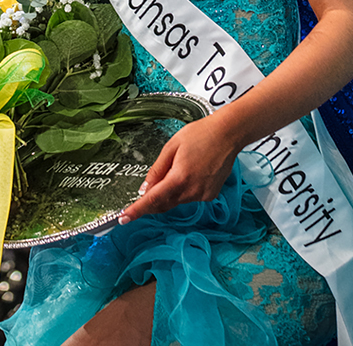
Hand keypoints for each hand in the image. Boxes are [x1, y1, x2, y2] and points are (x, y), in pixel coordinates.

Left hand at [118, 115, 237, 223]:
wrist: (228, 133)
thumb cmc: (201, 134)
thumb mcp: (172, 146)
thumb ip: (157, 169)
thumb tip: (145, 188)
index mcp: (179, 178)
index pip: (152, 200)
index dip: (137, 210)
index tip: (123, 218)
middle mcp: (191, 191)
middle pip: (164, 203)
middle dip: (151, 201)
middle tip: (143, 192)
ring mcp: (202, 195)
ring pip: (177, 201)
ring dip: (170, 192)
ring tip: (179, 166)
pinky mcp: (210, 195)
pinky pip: (190, 197)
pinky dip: (184, 190)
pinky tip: (191, 171)